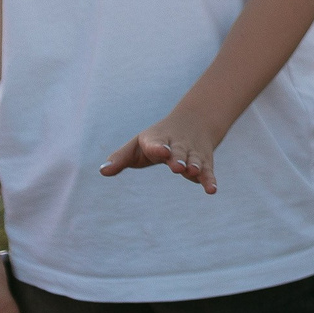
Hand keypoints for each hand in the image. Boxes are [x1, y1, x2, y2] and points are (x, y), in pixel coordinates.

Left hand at [100, 108, 224, 193]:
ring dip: (195, 166)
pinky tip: (211, 190)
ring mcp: (192, 154)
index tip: (161, 151)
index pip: (156, 143)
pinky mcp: (204, 163)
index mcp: (157, 140)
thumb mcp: (137, 145)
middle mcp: (177, 145)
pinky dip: (210, 180)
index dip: (158, 147)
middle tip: (177, 167)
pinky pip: (207, 172)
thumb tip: (102, 172)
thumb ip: (120, 158)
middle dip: (178, 159)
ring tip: (193, 172)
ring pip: (194, 159)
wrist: (194, 122)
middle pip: (178, 152)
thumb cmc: (156, 140)